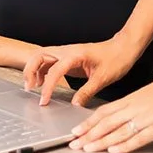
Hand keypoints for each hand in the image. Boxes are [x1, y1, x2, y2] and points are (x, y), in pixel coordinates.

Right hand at [22, 36, 137, 106]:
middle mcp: (67, 51)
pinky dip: (43, 71)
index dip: (47, 87)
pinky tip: (44, 82)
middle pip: (39, 55)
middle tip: (29, 88)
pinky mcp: (69, 57)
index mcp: (75, 55)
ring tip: (33, 86)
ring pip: (42, 56)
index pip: (54, 71)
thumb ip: (86, 92)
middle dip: (30, 70)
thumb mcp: (102, 78)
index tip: (44, 101)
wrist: (123, 48)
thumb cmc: (116, 59)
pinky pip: (50, 61)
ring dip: (34, 69)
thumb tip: (74, 105)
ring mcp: (67, 52)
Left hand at [68, 68, 152, 152]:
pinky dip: (126, 145)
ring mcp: (147, 118)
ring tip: (86, 148)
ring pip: (119, 131)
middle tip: (73, 144)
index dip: (88, 123)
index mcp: (132, 99)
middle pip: (106, 122)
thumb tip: (121, 115)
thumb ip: (134, 105)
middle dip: (88, 134)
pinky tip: (114, 150)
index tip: (75, 131)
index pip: (103, 112)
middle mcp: (136, 108)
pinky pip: (140, 137)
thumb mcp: (147, 93)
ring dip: (101, 141)